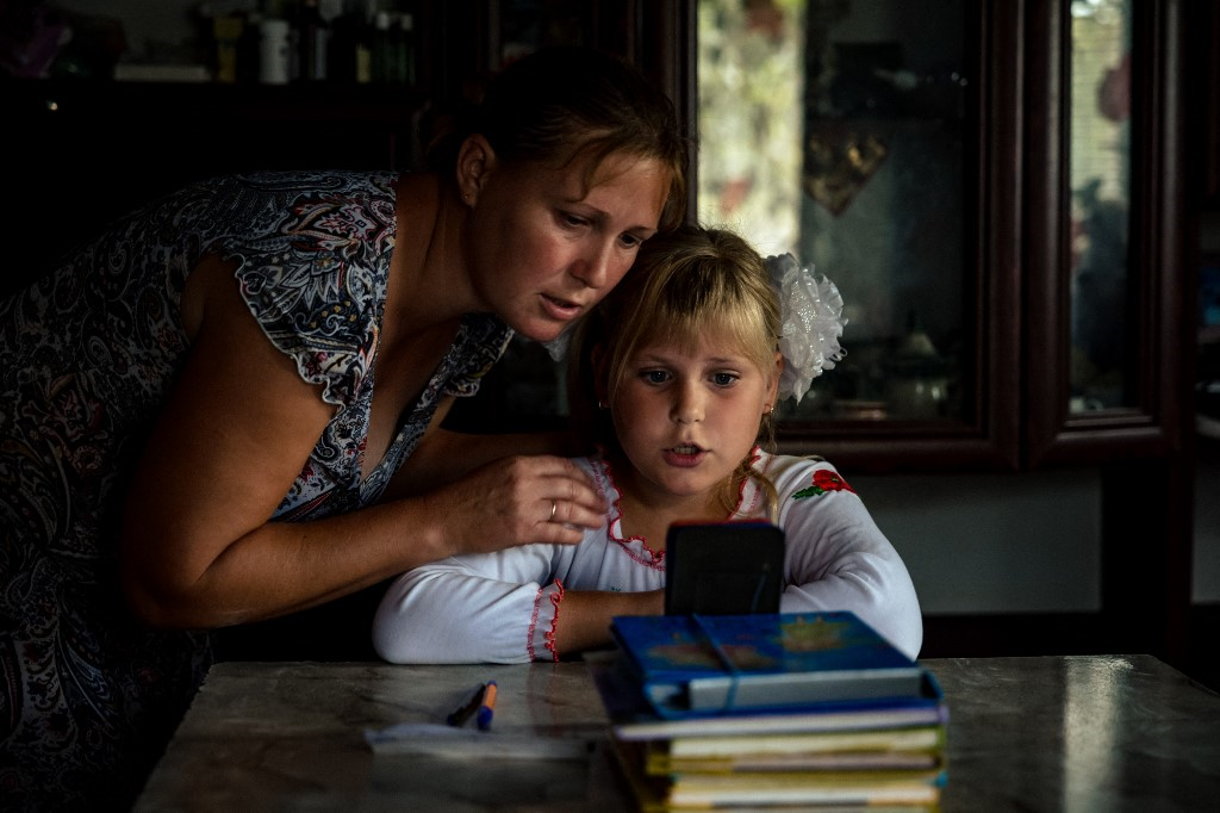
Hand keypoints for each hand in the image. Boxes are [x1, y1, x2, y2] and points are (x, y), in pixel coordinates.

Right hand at [420, 455, 606, 554]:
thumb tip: (556, 480)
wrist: (444, 519)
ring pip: (568, 510)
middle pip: (571, 487)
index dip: (583, 477)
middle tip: (603, 505)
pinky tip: (578, 538)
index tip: (592, 485)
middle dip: (592, 496)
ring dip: (588, 516)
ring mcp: (525, 507)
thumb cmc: (468, 495)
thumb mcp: (498, 470)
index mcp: (520, 463)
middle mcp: (526, 482)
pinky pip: (556, 532)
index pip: (563, 466)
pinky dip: (571, 535)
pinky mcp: (522, 531)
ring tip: (598, 522)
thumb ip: (526, 472)